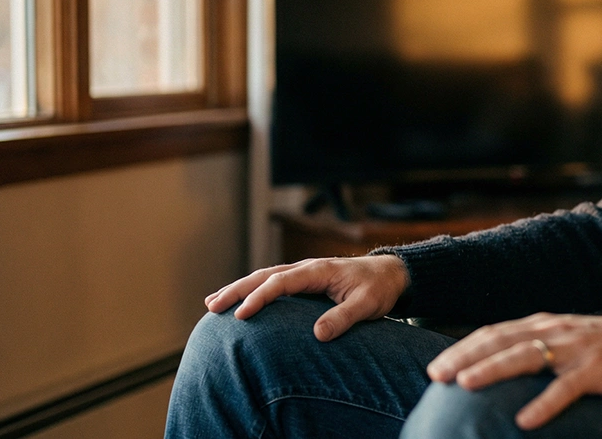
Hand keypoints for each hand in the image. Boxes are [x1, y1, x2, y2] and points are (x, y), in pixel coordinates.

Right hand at [204, 255, 408, 341]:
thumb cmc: (379, 288)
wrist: (390, 273)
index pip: (281, 281)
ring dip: (240, 288)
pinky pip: (273, 282)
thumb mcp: (367, 304)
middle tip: (212, 307)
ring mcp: (304, 272)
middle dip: (237, 290)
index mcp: (319, 270)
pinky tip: (239, 302)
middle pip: (265, 275)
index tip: (242, 315)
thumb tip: (317, 334)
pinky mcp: (304, 280)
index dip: (260, 297)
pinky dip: (253, 290)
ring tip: (212, 303)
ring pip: (265, 277)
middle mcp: (306, 268)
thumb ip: (344, 317)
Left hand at [426, 312, 601, 430]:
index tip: (436, 367)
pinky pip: (565, 388)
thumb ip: (533, 349)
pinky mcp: (595, 370)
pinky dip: (544, 404)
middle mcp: (553, 331)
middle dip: (466, 358)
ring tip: (466, 385)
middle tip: (437, 375)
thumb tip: (495, 368)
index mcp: (542, 325)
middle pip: (501, 341)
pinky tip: (525, 421)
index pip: (494, 333)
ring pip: (526, 357)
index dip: (463, 348)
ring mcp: (574, 350)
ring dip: (493, 370)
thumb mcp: (563, 340)